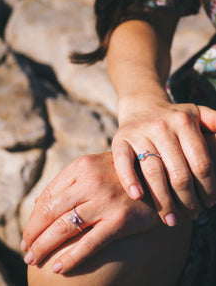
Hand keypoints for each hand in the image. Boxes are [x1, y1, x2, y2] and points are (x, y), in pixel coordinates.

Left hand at [21, 153, 159, 273]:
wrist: (158, 178)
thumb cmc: (121, 175)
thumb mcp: (95, 168)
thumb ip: (69, 183)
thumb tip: (39, 204)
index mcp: (82, 166)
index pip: (48, 196)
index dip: (33, 218)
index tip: (28, 233)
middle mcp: (92, 181)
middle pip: (51, 212)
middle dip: (33, 235)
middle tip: (26, 251)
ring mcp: (106, 200)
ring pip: (65, 227)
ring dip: (44, 246)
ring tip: (34, 259)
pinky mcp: (121, 220)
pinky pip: (90, 243)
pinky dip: (71, 257)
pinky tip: (58, 267)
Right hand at [112, 99, 215, 224]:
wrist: (142, 107)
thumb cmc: (174, 118)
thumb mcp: (197, 114)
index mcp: (184, 122)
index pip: (201, 163)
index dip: (208, 188)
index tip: (209, 202)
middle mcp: (161, 126)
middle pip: (179, 172)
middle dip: (188, 200)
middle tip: (193, 215)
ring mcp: (138, 133)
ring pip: (153, 172)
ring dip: (163, 201)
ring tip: (172, 220)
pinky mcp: (119, 140)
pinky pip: (123, 163)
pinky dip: (129, 180)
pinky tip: (137, 197)